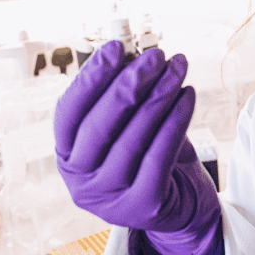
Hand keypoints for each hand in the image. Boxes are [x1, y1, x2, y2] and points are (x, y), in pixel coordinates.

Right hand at [55, 41, 221, 254]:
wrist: (178, 207)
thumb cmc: (146, 159)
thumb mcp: (126, 128)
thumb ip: (120, 98)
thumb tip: (130, 55)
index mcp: (67, 157)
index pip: (69, 112)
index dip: (90, 78)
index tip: (114, 47)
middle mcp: (81, 181)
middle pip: (99, 125)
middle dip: (128, 84)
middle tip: (154, 57)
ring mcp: (110, 198)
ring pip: (132, 138)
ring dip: (158, 96)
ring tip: (176, 69)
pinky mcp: (143, 205)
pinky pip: (159, 154)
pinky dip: (175, 120)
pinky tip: (186, 95)